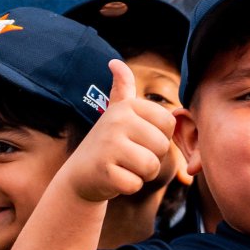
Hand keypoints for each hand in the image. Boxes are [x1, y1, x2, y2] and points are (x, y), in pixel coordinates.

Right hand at [60, 61, 176, 203]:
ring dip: (142, 174)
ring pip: (151, 166)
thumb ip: (123, 89)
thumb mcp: (116, 113)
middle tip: (129, 157)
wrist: (80, 175)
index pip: (169, 123)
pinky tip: (114, 178)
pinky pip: (136, 184)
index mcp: (127, 106)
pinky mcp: (104, 171)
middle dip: (151, 158)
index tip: (139, 139)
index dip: (159, 137)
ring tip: (124, 167)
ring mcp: (109, 145)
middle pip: (162, 146)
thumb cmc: (108, 144)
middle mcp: (117, 120)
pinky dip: (128, 186)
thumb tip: (115, 62)